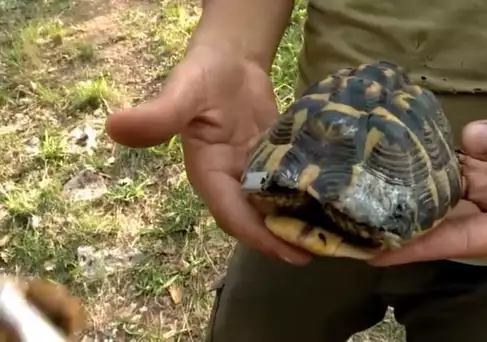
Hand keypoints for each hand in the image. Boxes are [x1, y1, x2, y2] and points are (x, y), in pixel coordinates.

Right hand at [105, 46, 311, 265]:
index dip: (256, 235)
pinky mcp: (272, 162)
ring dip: (297, 223)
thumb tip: (114, 127)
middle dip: (283, 238)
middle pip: (256, 219)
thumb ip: (158, 115)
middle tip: (319, 252)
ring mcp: (252, 172)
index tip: (288, 251)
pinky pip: (289, 186)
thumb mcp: (182, 92)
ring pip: (274, 206)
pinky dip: (306, 198)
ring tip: (331, 238)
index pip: (231, 214)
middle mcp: (230, 180)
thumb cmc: (202, 73)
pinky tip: (331, 205)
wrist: (229, 59)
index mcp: (207, 174)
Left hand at [369, 95, 486, 266]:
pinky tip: (393, 161)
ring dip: (406, 197)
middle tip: (355, 227)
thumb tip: (470, 139)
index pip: (461, 242)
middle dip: (401, 227)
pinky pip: (448, 169)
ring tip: (362, 197)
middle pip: (442, 224)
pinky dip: (423, 167)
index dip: (420, 248)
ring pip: (440, 197)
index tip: (377, 252)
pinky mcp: (481, 167)